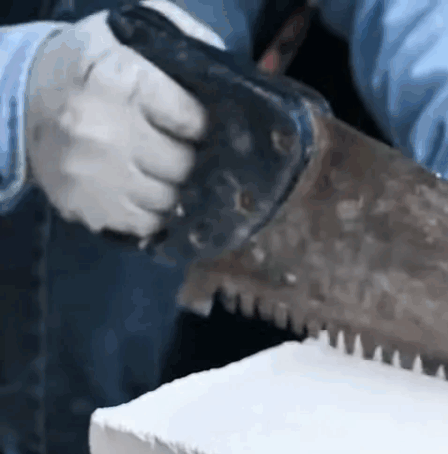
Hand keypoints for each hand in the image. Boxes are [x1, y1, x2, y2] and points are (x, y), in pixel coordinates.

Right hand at [24, 0, 224, 238]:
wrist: (18, 96)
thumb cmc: (86, 64)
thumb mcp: (127, 33)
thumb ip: (180, 40)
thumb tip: (225, 73)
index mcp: (121, 81)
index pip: (193, 119)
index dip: (204, 124)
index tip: (200, 123)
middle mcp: (104, 130)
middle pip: (184, 164)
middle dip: (194, 157)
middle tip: (188, 148)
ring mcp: (91, 173)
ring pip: (168, 198)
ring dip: (177, 187)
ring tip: (168, 169)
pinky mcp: (83, 204)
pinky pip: (144, 224)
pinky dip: (155, 212)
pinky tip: (150, 191)